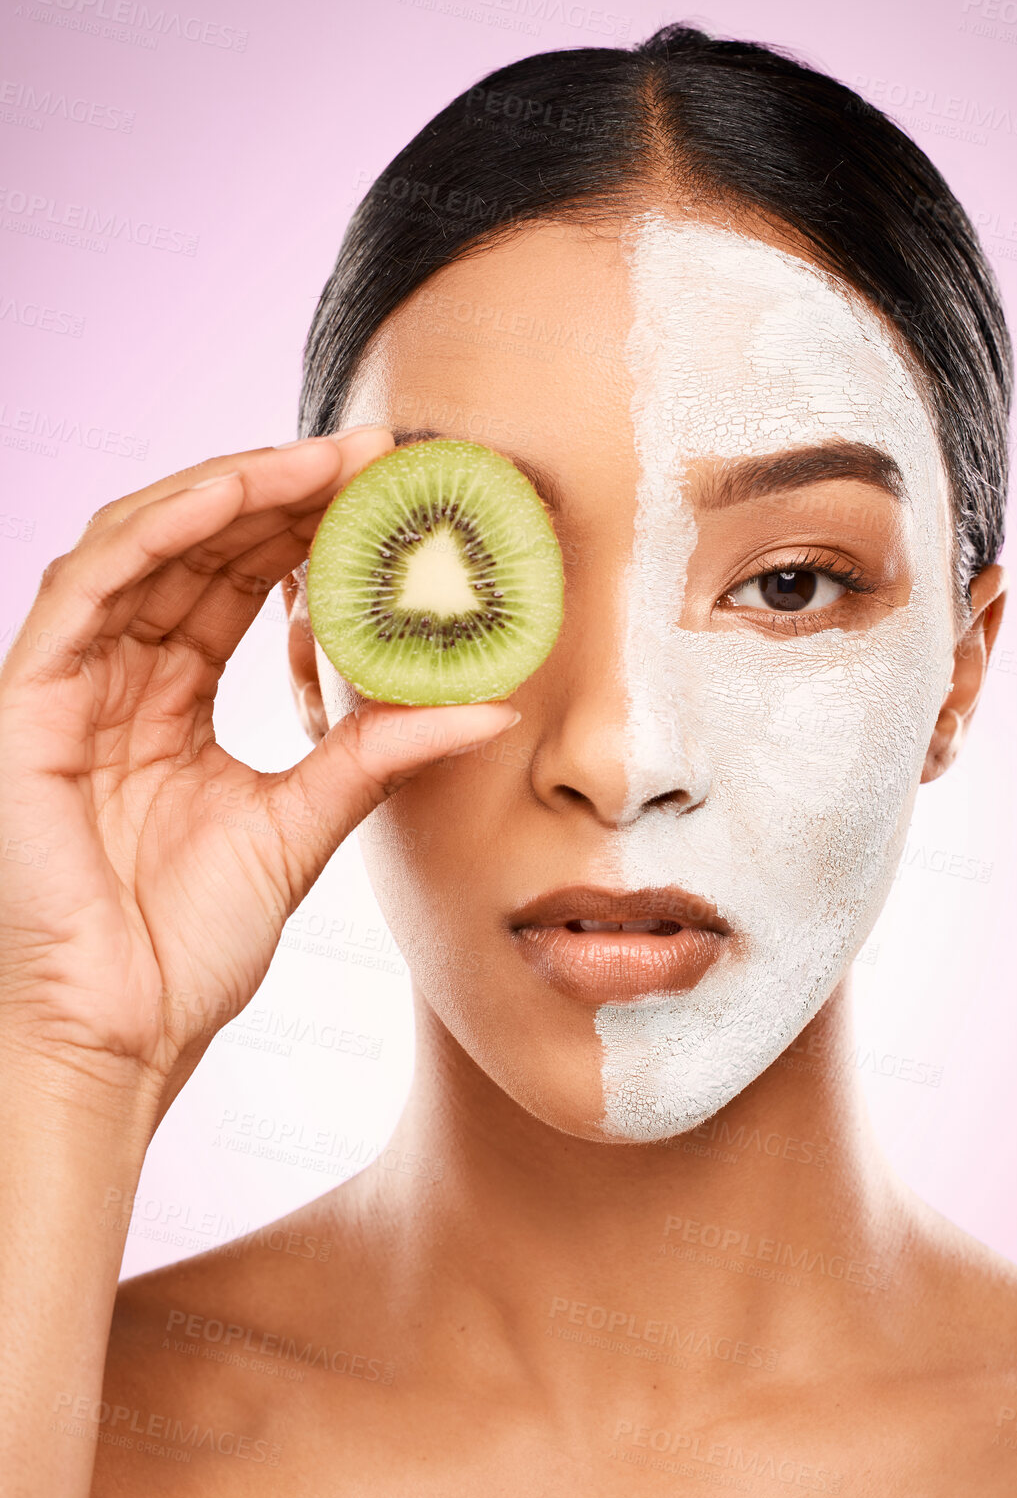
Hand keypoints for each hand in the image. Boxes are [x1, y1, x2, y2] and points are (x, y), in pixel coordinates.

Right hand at [0, 427, 517, 1117]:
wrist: (114, 1041)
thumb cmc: (185, 952)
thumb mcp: (303, 827)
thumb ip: (378, 756)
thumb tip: (489, 707)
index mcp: (171, 710)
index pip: (238, 588)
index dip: (311, 533)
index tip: (396, 497)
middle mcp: (117, 682)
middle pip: (199, 552)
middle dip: (286, 494)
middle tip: (379, 456)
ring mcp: (67, 686)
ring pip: (145, 546)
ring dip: (235, 491)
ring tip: (328, 462)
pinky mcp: (26, 702)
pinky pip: (89, 584)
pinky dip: (162, 529)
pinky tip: (238, 494)